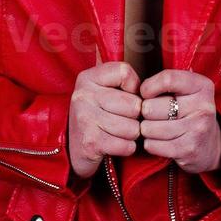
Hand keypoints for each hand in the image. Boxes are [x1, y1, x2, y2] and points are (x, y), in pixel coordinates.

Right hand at [66, 61, 142, 179]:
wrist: (72, 147)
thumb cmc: (96, 115)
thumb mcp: (100, 90)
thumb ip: (120, 79)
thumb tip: (148, 87)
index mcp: (87, 78)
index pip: (124, 72)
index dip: (134, 87)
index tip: (127, 96)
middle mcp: (83, 96)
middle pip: (134, 104)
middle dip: (136, 116)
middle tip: (125, 120)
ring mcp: (85, 119)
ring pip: (133, 127)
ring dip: (132, 134)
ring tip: (121, 133)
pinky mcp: (91, 143)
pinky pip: (127, 145)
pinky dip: (127, 148)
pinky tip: (117, 144)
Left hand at [138, 69, 220, 173]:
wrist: (210, 145)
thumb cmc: (188, 112)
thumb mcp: (185, 91)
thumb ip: (166, 83)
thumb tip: (136, 87)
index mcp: (202, 86)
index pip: (167, 79)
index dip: (148, 87)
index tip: (145, 93)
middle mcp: (203, 107)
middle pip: (152, 106)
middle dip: (145, 112)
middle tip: (151, 115)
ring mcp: (197, 129)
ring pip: (149, 128)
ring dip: (146, 129)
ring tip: (154, 127)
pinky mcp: (189, 149)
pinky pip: (153, 145)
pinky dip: (149, 144)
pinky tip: (157, 140)